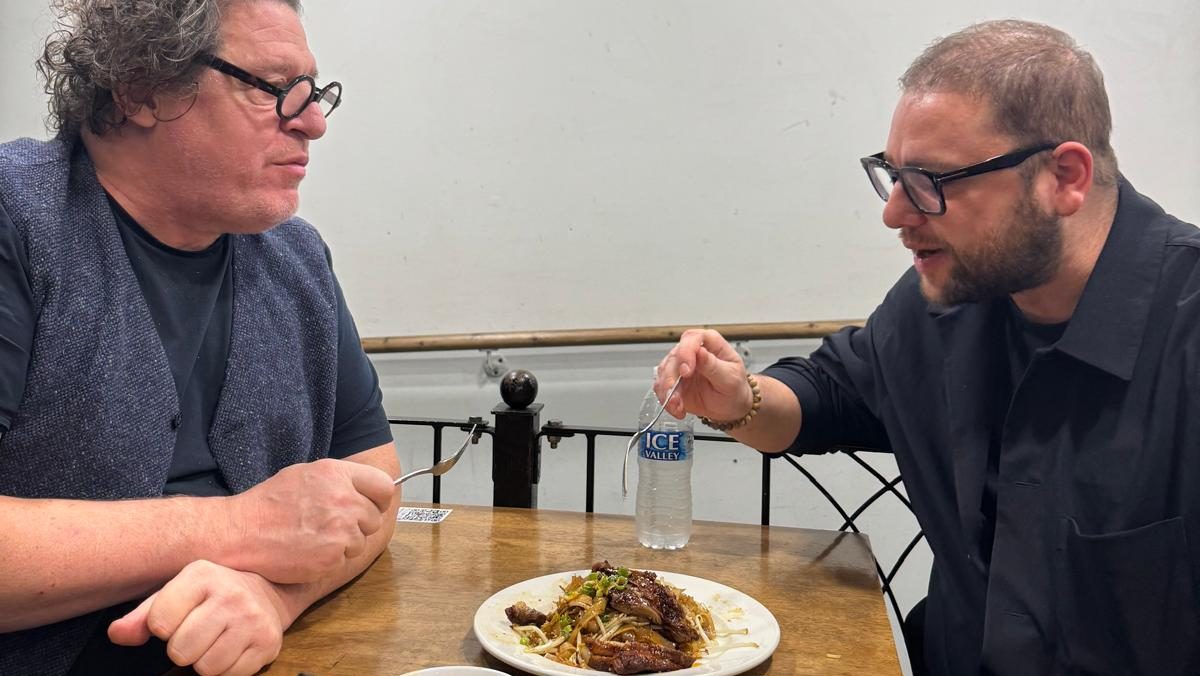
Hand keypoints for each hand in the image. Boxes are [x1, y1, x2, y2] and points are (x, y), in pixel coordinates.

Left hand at [108, 560, 287, 675]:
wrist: (267, 592)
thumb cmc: (210, 595)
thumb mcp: (175, 594)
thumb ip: (142, 616)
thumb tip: (116, 634)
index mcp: (202, 575)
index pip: (158, 623)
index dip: (163, 627)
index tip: (179, 618)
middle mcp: (231, 594)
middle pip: (180, 650)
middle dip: (183, 649)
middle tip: (197, 634)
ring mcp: (252, 619)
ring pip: (206, 667)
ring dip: (205, 661)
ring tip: (214, 642)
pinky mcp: (268, 643)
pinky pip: (230, 675)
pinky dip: (226, 669)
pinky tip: (232, 648)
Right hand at [228, 458, 395, 582]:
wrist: (240, 532)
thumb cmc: (269, 503)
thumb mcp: (305, 474)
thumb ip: (340, 479)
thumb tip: (366, 488)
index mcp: (338, 474)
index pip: (384, 486)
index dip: (378, 498)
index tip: (370, 505)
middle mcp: (344, 501)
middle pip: (374, 518)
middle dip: (359, 523)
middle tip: (331, 525)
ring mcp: (340, 531)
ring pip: (360, 542)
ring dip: (344, 544)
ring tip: (315, 537)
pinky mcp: (332, 558)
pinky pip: (344, 560)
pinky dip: (330, 560)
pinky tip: (309, 552)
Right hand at [656, 329, 754, 421]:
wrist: (731, 407)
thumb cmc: (735, 388)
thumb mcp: (730, 377)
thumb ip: (713, 365)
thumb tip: (700, 352)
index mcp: (710, 344)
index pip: (692, 338)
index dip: (686, 352)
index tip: (686, 370)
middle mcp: (693, 352)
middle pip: (674, 357)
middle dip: (671, 377)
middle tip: (677, 395)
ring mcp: (681, 367)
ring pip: (663, 372)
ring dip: (667, 392)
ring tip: (677, 406)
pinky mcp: (673, 382)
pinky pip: (661, 388)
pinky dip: (666, 400)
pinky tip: (676, 409)